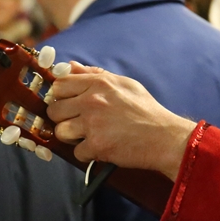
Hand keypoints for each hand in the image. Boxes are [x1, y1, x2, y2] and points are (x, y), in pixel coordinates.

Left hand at [46, 63, 197, 179]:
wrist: (164, 137)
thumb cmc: (146, 111)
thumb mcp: (124, 84)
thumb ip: (95, 74)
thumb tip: (70, 66)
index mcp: (99, 83)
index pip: (60, 85)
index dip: (61, 96)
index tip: (69, 104)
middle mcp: (93, 101)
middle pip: (54, 110)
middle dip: (63, 118)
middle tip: (79, 123)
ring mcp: (93, 124)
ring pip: (61, 131)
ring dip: (72, 137)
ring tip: (89, 136)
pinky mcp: (97, 146)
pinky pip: (77, 152)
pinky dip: (88, 154)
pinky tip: (102, 148)